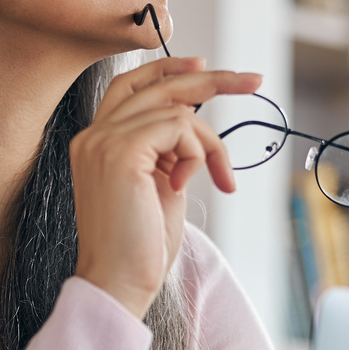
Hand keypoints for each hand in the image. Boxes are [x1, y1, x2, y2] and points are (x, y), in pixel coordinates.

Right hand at [70, 57, 261, 319]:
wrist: (118, 283)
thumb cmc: (140, 246)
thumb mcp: (159, 185)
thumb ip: (168, 151)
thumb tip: (194, 126)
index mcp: (96, 142)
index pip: (130, 86)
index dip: (167, 70)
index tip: (205, 67)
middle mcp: (93, 135)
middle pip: (157, 85)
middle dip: (211, 79)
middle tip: (254, 80)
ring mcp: (103, 140)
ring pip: (177, 109)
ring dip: (210, 144)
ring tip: (219, 178)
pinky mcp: (122, 151)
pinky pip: (180, 127)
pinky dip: (197, 154)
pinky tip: (186, 185)